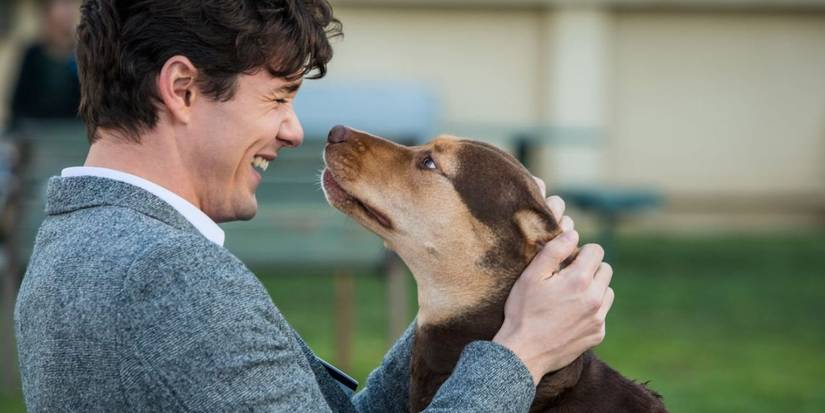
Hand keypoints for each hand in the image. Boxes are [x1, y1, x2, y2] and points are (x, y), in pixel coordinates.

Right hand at [493, 187, 614, 384]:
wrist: (524, 353)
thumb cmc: (523, 312)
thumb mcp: (531, 276)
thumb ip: (554, 251)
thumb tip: (573, 234)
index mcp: (579, 280)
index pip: (596, 250)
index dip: (580, 252)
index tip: (566, 261)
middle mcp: (595, 298)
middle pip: (606, 269)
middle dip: (590, 268)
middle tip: (567, 278)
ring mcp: (598, 318)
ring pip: (607, 291)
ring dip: (594, 288)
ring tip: (570, 296)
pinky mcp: (598, 334)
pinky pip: (602, 313)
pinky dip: (591, 310)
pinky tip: (570, 315)